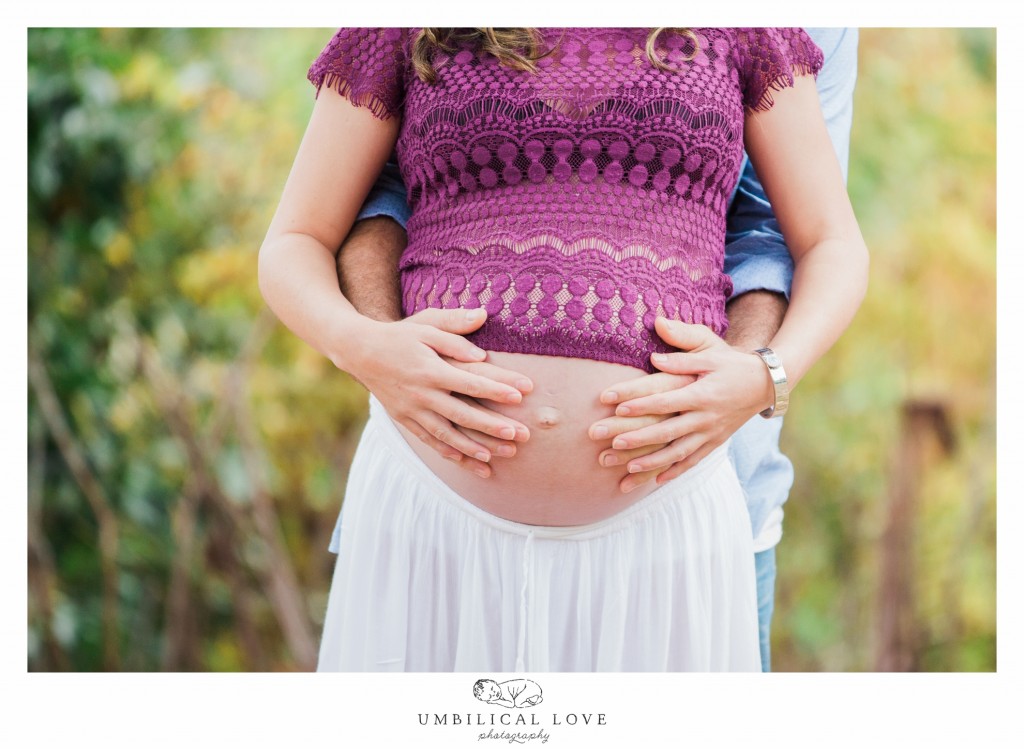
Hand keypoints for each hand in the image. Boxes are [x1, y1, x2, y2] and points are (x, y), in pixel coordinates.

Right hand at [338, 308, 532, 477]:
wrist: (360, 352)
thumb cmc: (399, 336)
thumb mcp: (425, 323)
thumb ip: (454, 326)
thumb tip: (482, 319)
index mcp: (430, 369)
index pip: (469, 381)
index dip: (496, 389)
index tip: (521, 395)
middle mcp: (421, 393)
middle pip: (462, 414)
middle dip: (491, 426)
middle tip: (518, 434)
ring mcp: (411, 410)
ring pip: (446, 435)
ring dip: (473, 448)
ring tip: (498, 458)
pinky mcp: (405, 420)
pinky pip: (430, 441)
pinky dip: (450, 453)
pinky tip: (469, 462)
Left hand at [597, 317, 774, 483]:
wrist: (766, 383)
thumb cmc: (732, 363)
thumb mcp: (710, 351)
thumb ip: (681, 353)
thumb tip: (653, 355)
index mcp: (703, 393)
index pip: (666, 401)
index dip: (642, 405)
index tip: (618, 407)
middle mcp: (707, 417)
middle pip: (668, 431)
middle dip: (640, 438)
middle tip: (613, 443)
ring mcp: (712, 433)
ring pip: (679, 452)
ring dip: (654, 462)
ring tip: (630, 469)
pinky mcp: (716, 442)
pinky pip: (694, 461)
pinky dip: (676, 471)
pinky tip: (657, 481)